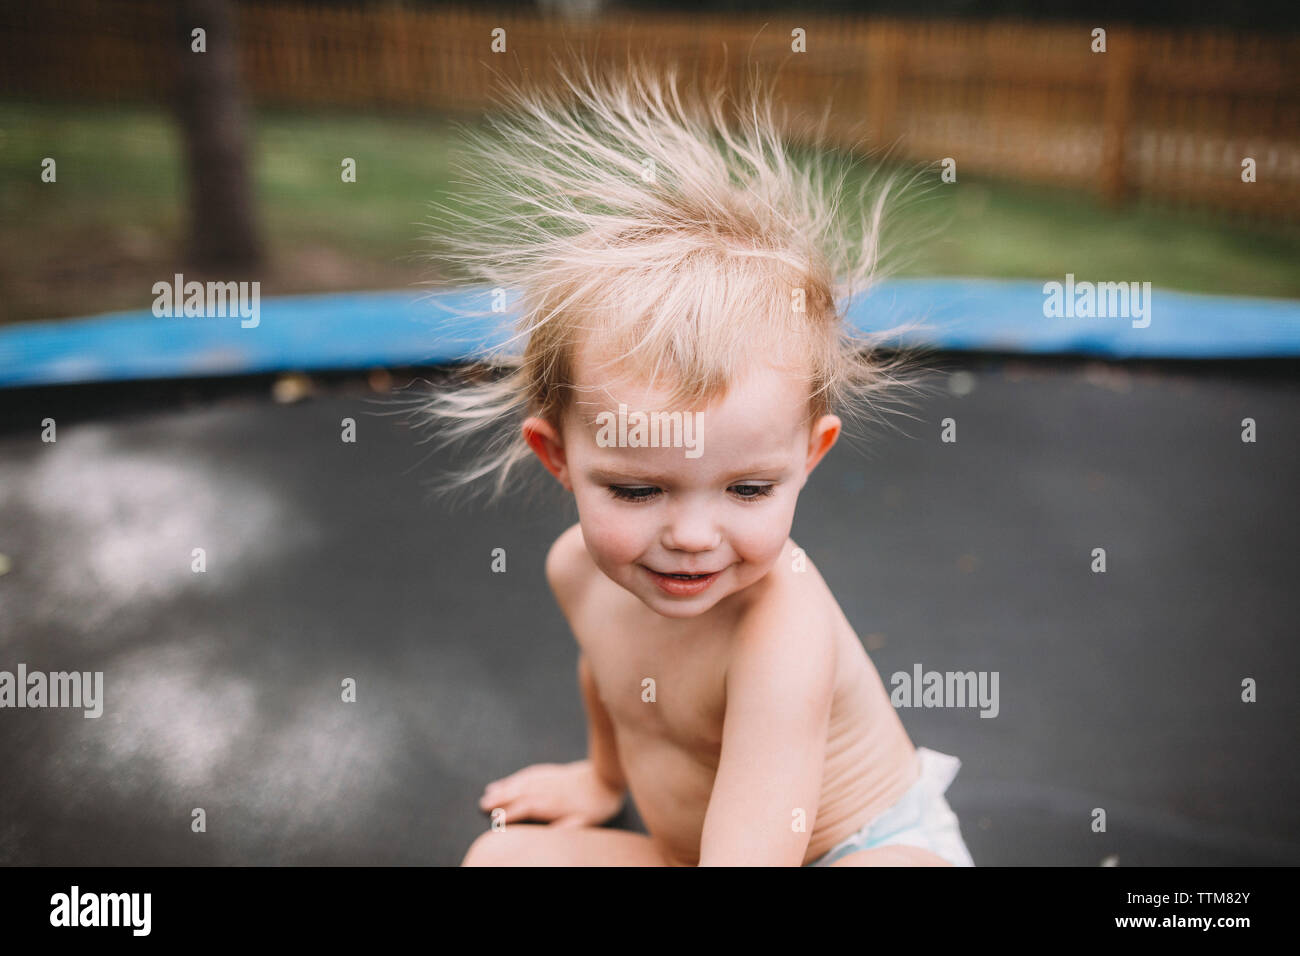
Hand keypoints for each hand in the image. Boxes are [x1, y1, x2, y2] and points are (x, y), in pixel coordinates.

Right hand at [478, 759, 625, 827]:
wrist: (607, 776)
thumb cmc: (597, 804)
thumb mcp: (584, 821)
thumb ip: (562, 828)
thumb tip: (543, 835)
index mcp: (552, 802)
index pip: (524, 807)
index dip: (509, 813)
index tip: (494, 819)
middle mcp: (547, 788)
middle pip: (518, 792)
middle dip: (500, 798)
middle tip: (482, 804)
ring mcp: (548, 777)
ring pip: (521, 781)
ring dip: (504, 786)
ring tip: (489, 792)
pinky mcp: (552, 771)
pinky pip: (529, 773)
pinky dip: (516, 777)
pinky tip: (510, 781)